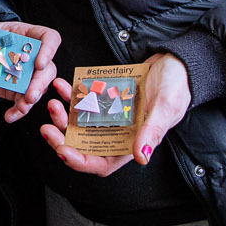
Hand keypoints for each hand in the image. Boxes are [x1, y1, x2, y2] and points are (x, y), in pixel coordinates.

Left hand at [0, 20, 59, 122]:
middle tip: (30, 95)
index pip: (49, 38)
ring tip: (20, 107)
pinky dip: (18, 110)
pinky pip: (23, 101)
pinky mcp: (16, 89)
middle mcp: (31, 55)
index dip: (49, 50)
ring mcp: (26, 74)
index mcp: (26, 35)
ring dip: (31, 100)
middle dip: (40, 83)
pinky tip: (10, 116)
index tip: (39, 64)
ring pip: (39, 88)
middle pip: (48, 68)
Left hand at [38, 52, 191, 176]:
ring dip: (63, 116)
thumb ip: (152, 131)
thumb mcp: (166, 107)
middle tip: (47, 125)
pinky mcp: (106, 99)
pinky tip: (63, 85)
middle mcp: (117, 134)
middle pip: (83, 145)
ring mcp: (110, 116)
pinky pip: (84, 101)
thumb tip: (141, 158)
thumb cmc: (178, 87)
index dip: (79, 161)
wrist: (178, 61)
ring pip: (79, 123)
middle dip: (62, 138)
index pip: (100, 164)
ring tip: (54, 100)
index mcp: (132, 144)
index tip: (62, 149)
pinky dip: (71, 95)